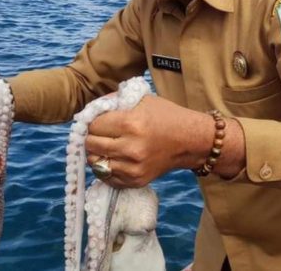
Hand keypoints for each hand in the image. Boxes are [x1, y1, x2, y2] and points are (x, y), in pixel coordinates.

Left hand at [84, 95, 211, 187]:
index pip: (94, 126)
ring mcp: (133, 168)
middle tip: (101, 134)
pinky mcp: (136, 181)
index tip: (100, 121)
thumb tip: (91, 110)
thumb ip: (115, 101)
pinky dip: (105, 168)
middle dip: (92, 137)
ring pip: (96, 163)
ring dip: (97, 154)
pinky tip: (114, 159)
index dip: (94, 122)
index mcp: (130, 124)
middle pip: (92, 145)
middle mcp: (131, 148)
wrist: (190, 141)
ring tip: (106, 146)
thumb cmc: (166, 117)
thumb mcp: (142, 100)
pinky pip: (107, 178)